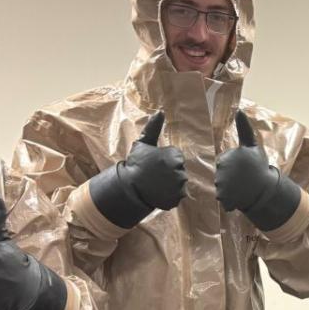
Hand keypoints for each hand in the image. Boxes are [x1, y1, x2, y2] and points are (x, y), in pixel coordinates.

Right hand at [87, 111, 187, 228]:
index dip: (166, 161)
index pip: (177, 158)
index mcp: (175, 156)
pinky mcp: (177, 198)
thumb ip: (153, 128)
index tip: (155, 165)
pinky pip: (178, 196)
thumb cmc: (135, 164)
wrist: (128, 188)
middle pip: (180, 170)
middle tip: (155, 176)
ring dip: (171, 184)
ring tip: (156, 185)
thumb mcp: (143, 143)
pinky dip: (170, 196)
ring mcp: (179, 186)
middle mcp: (180, 171)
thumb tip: (161, 111)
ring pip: (180, 183)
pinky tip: (159, 193)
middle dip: (170, 172)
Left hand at [215, 110, 301, 230]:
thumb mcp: (253, 146)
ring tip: (242, 189)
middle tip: (244, 179)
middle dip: (230, 177)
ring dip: (229, 189)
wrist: (267, 190)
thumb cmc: (259, 167)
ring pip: (220, 186)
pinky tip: (240, 198)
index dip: (234, 166)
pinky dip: (229, 200)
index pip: (223, 161)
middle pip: (220, 174)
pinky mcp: (222, 197)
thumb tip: (239, 110)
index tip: (245, 169)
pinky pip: (222, 198)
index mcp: (228, 154)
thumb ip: (244, 129)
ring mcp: (222, 183)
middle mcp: (222, 168)